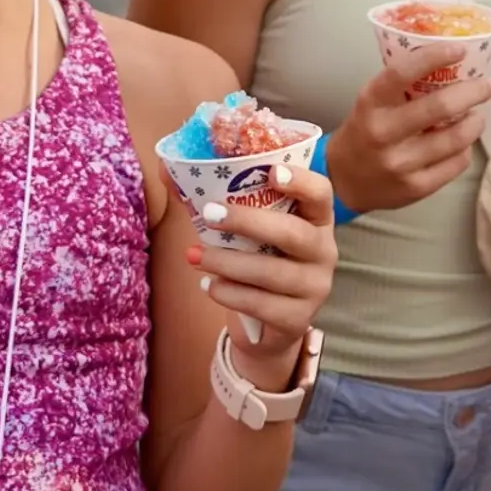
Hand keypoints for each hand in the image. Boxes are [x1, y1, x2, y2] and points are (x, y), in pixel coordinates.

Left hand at [188, 161, 338, 387]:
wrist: (268, 321)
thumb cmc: (257, 260)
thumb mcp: (245, 229)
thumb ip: (213, 199)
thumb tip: (166, 169)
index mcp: (316, 219)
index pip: (321, 193)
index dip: (301, 181)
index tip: (270, 173)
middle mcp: (324, 251)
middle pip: (294, 233)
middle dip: (249, 222)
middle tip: (210, 214)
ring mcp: (315, 287)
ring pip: (273, 273)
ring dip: (228, 262)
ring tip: (194, 255)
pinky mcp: (298, 318)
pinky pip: (262, 305)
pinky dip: (231, 294)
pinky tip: (209, 286)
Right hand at [326, 43, 490, 212]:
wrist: (342, 181)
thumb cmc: (365, 131)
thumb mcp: (372, 102)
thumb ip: (403, 85)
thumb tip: (452, 61)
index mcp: (370, 103)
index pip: (401, 74)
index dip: (434, 58)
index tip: (459, 49)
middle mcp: (383, 133)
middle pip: (439, 107)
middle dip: (473, 92)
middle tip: (488, 84)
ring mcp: (400, 163)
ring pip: (455, 139)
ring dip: (475, 123)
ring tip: (477, 116)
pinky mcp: (416, 188)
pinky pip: (456, 163)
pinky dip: (465, 149)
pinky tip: (462, 144)